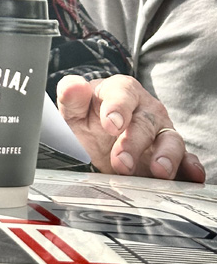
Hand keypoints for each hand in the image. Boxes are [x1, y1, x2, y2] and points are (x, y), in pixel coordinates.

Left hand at [57, 74, 204, 182]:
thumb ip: (71, 97)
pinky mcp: (171, 154)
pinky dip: (190, 168)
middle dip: (135, 143)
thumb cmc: (89, 119)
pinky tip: (191, 177)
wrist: (99, 138)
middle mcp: (146, 109)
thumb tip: (73, 86)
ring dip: (167, 157)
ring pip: (171, 140)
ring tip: (159, 172)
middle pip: (145, 122)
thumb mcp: (74, 110)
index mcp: (121, 91)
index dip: (118, 108)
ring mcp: (161, 131)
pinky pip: (186, 159)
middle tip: (121, 163)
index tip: (111, 125)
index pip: (123, 94)